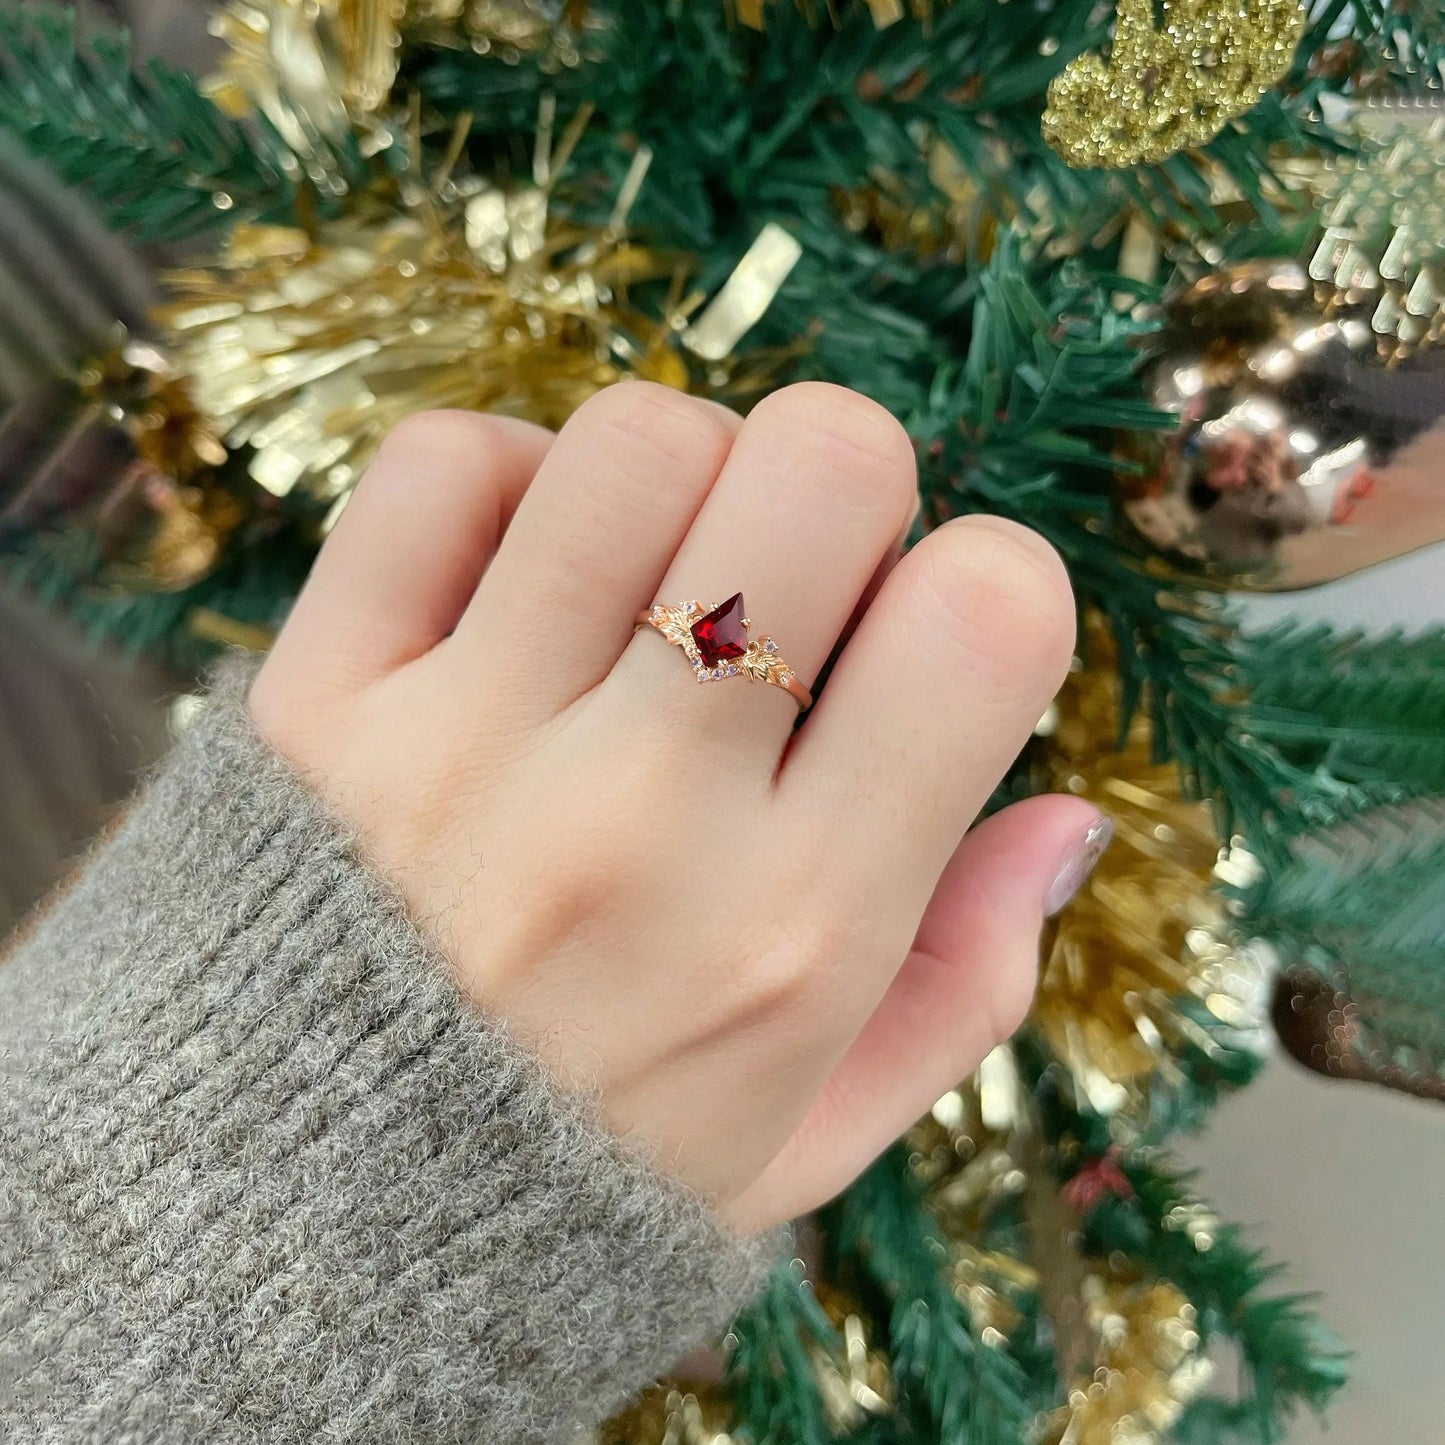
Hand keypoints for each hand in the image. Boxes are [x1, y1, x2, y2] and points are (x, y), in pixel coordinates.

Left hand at [249, 382, 1102, 1233]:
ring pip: (636, 438)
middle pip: (822, 463)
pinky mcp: (321, 698)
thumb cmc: (585, 1174)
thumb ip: (966, 983)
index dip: (992, 583)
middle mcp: (641, 821)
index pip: (987, 616)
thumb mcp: (814, 1132)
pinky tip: (529, 567)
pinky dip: (508, 475)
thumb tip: (1068, 813)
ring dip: (682, 475)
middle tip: (794, 582)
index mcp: (797, 931)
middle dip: (845, 485)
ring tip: (656, 577)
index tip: (924, 640)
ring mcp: (463, 747)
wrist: (296, 1229)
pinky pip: (444, 466)